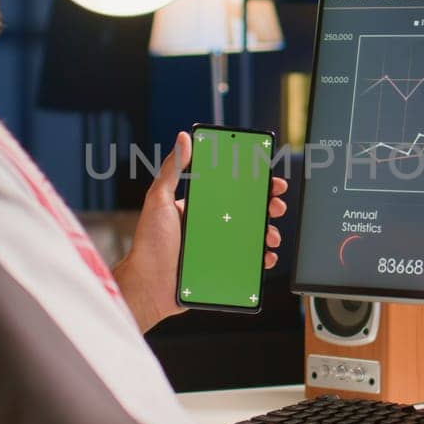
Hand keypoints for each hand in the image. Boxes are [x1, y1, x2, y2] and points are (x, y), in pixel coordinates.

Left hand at [113, 131, 289, 332]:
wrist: (147, 286)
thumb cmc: (149, 244)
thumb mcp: (159, 200)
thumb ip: (172, 169)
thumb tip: (184, 138)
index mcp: (200, 207)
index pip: (232, 190)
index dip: (253, 184)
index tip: (269, 180)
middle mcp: (211, 226)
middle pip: (248, 212)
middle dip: (268, 207)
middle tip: (276, 206)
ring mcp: (219, 248)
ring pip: (252, 237)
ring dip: (269, 233)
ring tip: (271, 236)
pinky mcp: (222, 269)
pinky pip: (248, 263)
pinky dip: (262, 260)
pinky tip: (266, 257)